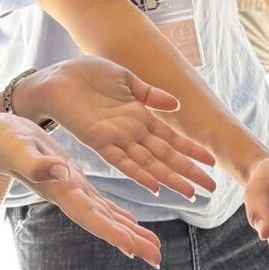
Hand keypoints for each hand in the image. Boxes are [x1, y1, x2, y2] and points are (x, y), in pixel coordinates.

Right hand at [0, 115, 162, 266]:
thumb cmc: (5, 142)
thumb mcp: (19, 148)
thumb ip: (36, 163)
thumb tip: (58, 171)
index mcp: (61, 191)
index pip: (91, 217)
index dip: (113, 233)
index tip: (134, 249)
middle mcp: (70, 198)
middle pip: (105, 225)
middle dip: (131, 242)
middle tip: (158, 260)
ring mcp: (73, 193)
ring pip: (108, 218)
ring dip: (131, 234)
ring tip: (155, 248)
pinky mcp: (75, 183)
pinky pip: (102, 205)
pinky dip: (119, 216)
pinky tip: (133, 224)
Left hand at [19, 57, 215, 198]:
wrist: (57, 76)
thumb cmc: (88, 75)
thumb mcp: (126, 79)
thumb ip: (150, 94)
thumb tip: (176, 105)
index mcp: (139, 117)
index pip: (171, 139)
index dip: (191, 151)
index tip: (212, 162)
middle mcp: (131, 132)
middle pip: (166, 157)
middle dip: (188, 172)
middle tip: (211, 189)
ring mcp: (117, 138)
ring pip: (149, 164)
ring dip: (170, 179)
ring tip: (190, 194)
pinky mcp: (99, 140)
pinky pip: (122, 162)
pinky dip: (138, 175)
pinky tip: (155, 187)